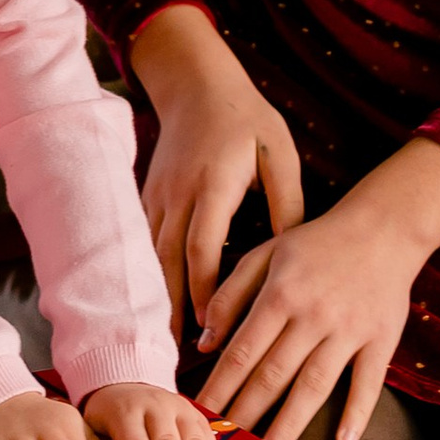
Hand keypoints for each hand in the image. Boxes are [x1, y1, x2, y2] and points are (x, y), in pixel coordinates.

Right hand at [127, 6, 304, 320]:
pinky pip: (143, 243)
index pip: (202, 247)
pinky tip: (153, 304)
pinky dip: (148, 275)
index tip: (211, 328)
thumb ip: (287, 202)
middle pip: (168, 261)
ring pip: (151, 256)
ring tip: (162, 340)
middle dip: (173, 309)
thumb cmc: (246, 121)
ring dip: (157, 298)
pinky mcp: (147, 197)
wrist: (197, 85)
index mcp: (213, 186)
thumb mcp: (278, 154)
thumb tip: (296, 254)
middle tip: (177, 353)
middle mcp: (178, 195)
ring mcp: (157, 196)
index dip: (205, 290)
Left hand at [193, 139, 439, 439]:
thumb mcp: (266, 254)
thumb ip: (230, 295)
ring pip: (314, 385)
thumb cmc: (317, 243)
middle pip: (273, 374)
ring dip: (290, 422)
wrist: (383, 227)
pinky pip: (367, 382)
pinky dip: (356, 412)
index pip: (242, 351)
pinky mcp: (380, 340)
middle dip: (246, 413)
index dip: (219, 386)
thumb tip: (204, 343)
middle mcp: (312, 315)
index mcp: (280, 294)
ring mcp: (348, 330)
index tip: (201, 415)